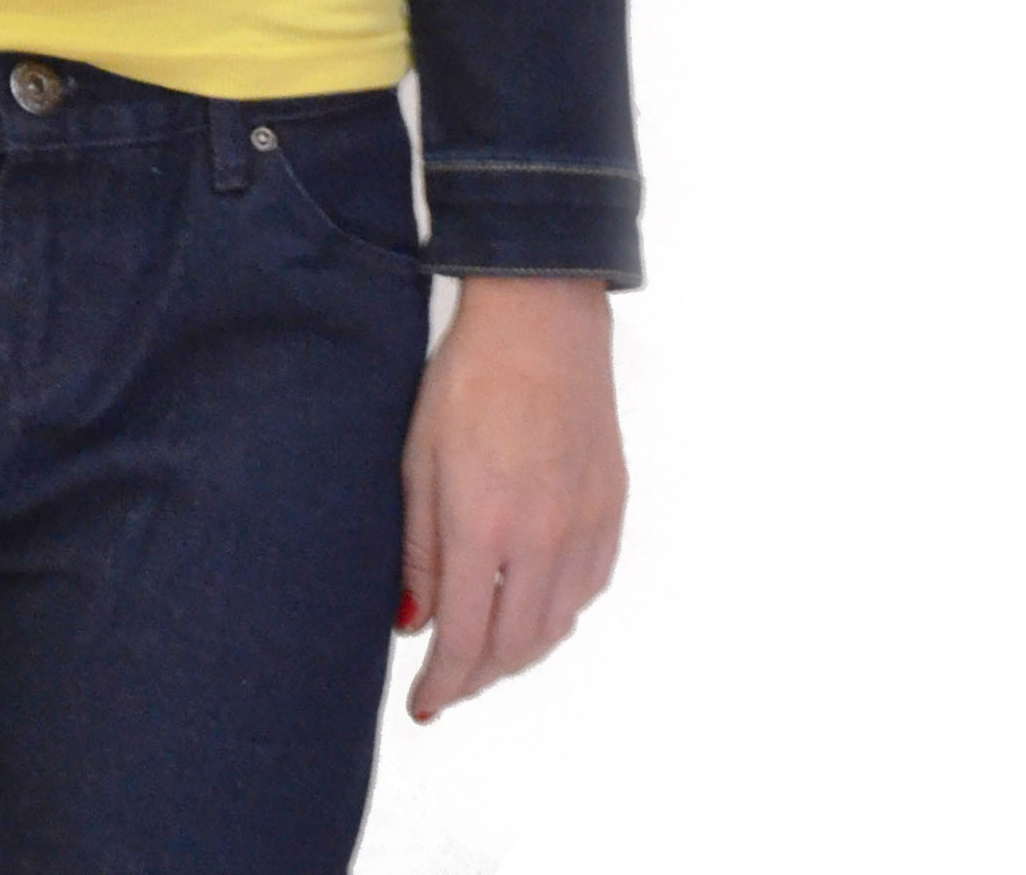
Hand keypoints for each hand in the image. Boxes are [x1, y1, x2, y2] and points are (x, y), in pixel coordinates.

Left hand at [395, 276, 626, 722]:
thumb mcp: (419, 458)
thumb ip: (417, 549)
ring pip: (555, 627)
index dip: (443, 685)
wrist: (541, 321)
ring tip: (485, 648)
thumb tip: (413, 623)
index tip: (424, 705)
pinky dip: (557, 612)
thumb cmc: (467, 378)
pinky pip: (587, 590)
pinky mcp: (612, 510)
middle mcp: (541, 539)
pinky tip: (532, 601)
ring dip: (518, 651)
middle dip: (477, 676)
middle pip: (513, 648)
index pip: (464, 641)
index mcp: (482, 526)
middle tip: (449, 681)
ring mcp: (584, 527)